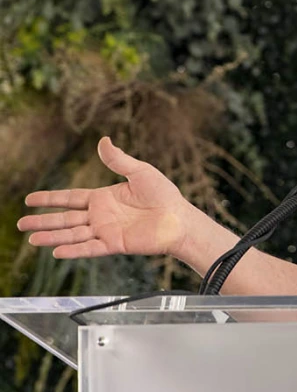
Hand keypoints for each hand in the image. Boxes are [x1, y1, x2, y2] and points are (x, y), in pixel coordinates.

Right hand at [18, 137, 190, 258]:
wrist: (180, 218)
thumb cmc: (164, 195)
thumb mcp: (140, 172)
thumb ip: (118, 160)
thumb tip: (103, 140)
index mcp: (104, 198)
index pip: (70, 198)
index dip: (50, 198)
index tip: (29, 199)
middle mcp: (101, 216)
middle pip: (65, 218)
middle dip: (43, 220)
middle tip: (20, 223)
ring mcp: (106, 231)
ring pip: (72, 235)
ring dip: (52, 237)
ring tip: (30, 239)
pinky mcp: (115, 244)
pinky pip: (90, 248)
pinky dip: (74, 251)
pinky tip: (56, 251)